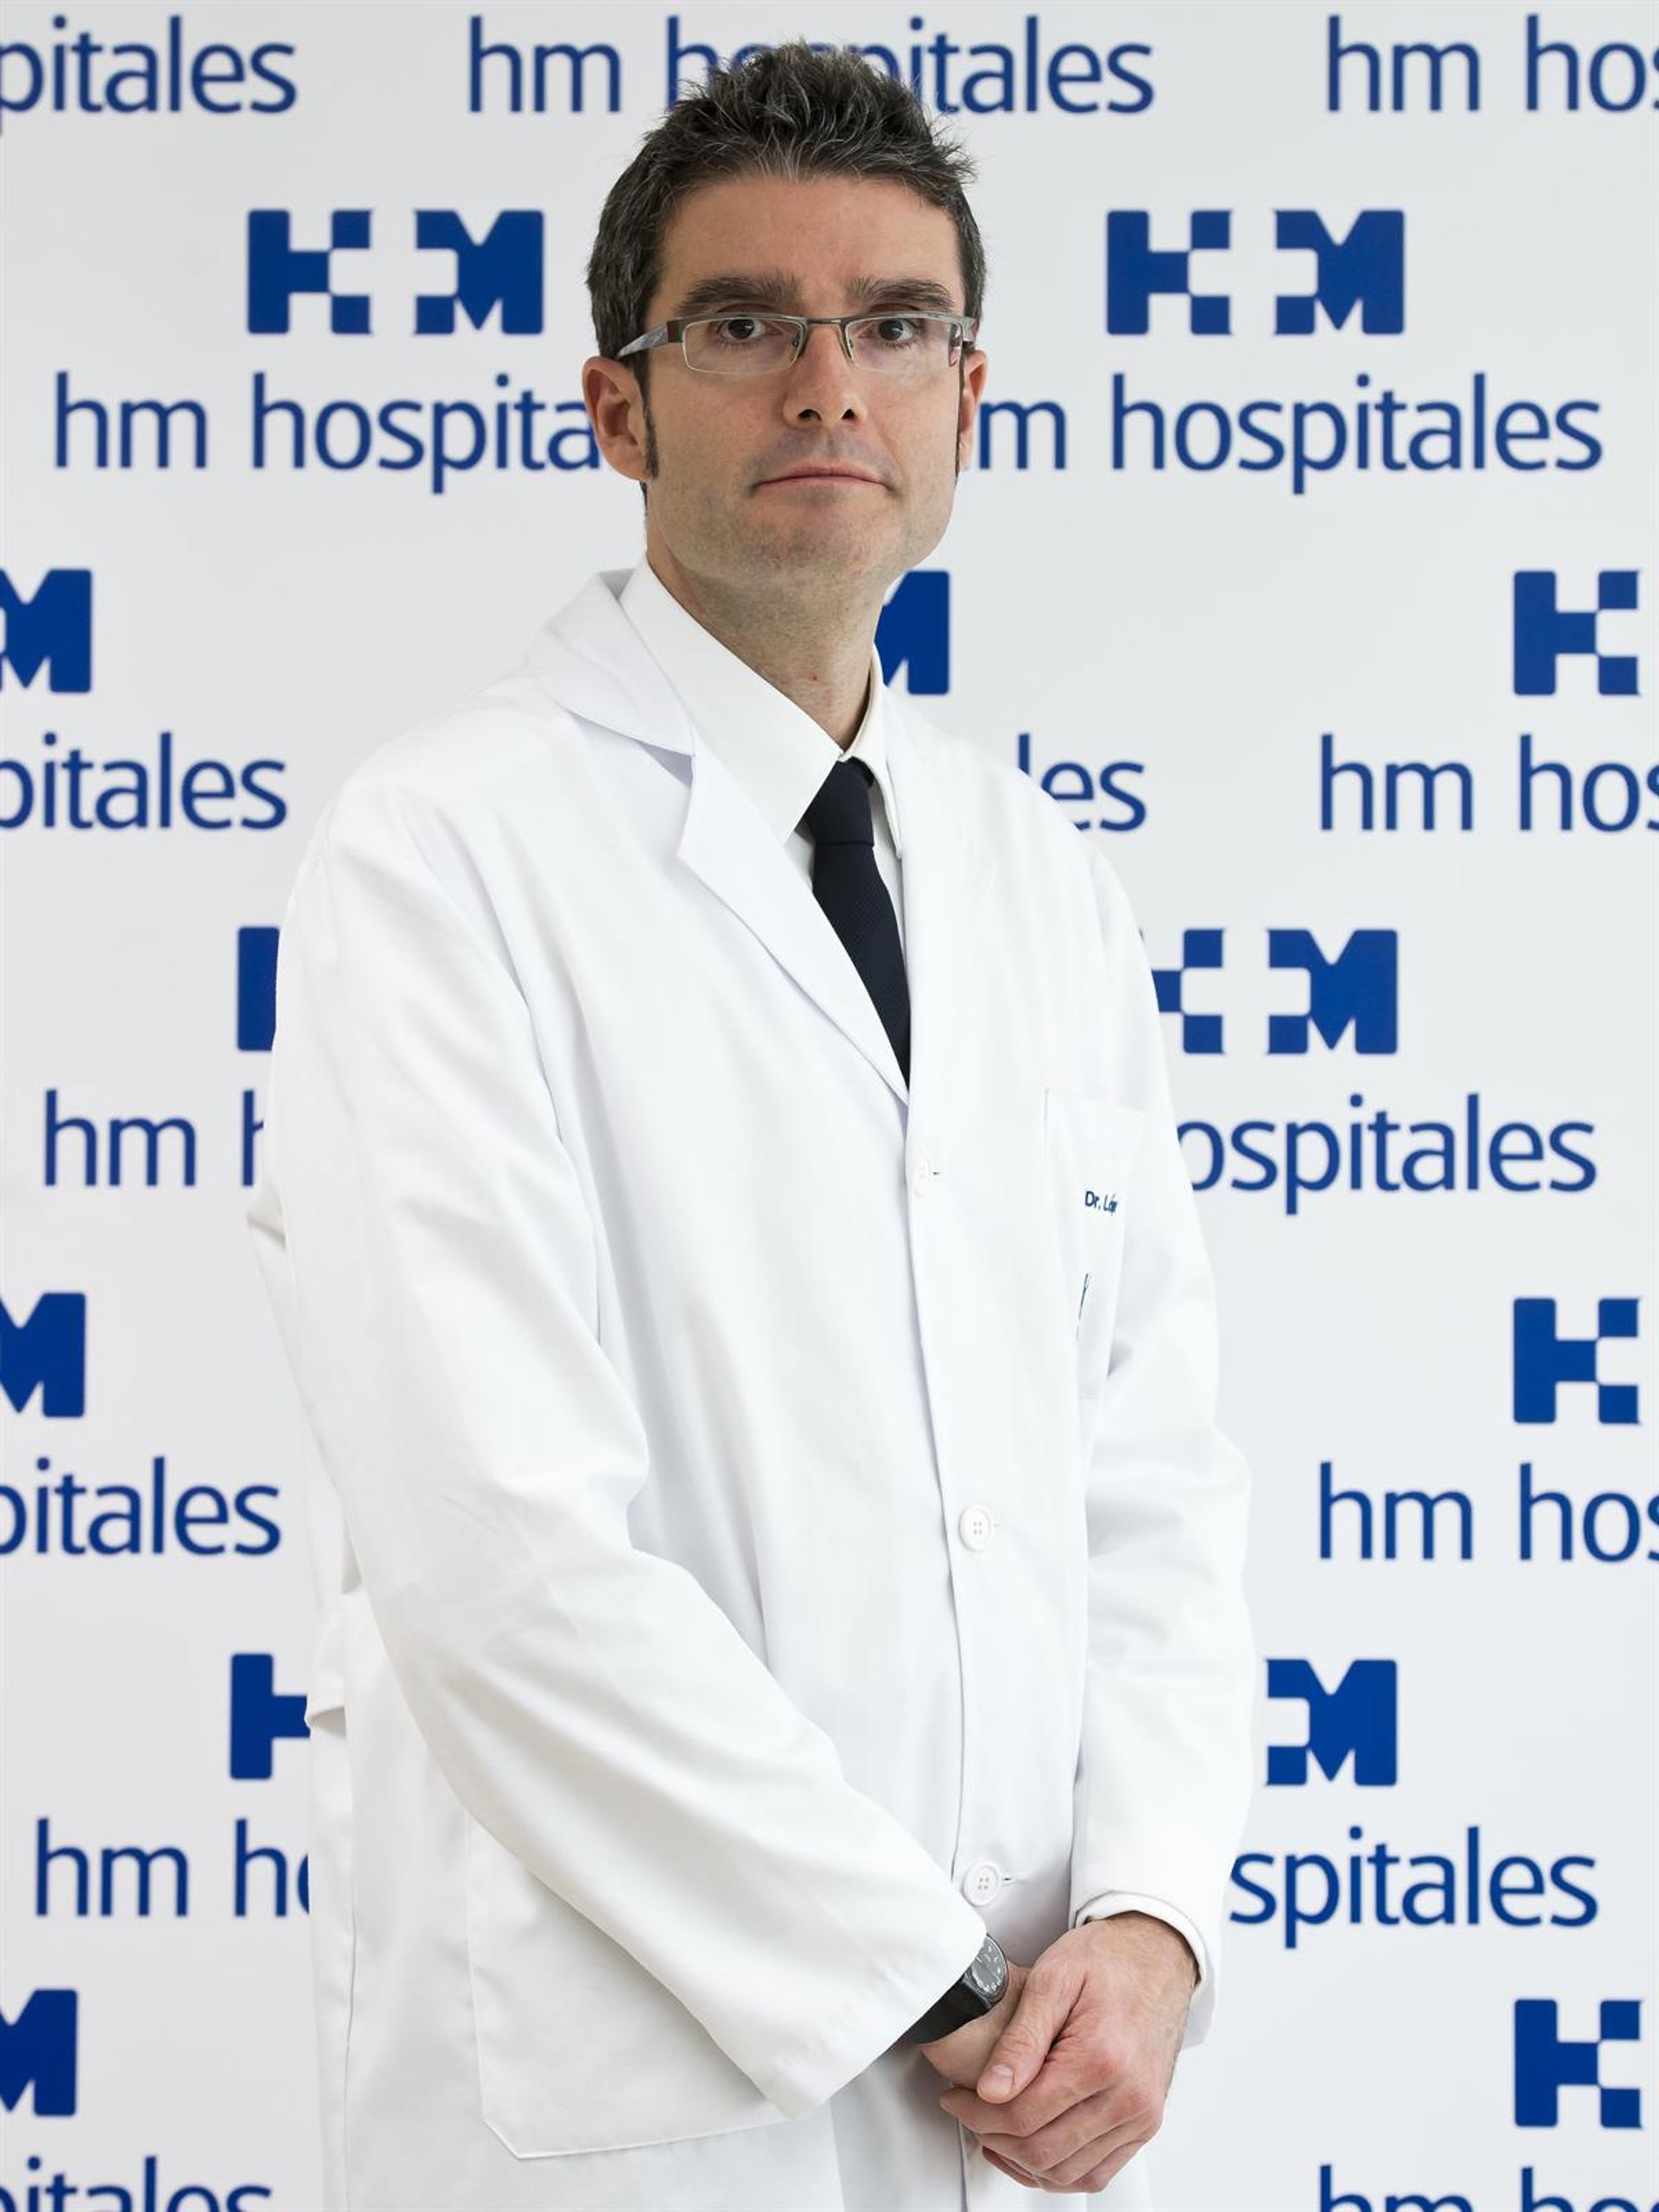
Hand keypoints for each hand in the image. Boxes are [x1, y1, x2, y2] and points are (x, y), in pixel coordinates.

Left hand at [931, 1913, 1195, 2193]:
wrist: (1157, 1957)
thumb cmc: (1108, 1960)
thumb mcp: (1053, 1977)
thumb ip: (1020, 2037)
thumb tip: (991, 2090)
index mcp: (1101, 2058)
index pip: (1024, 2116)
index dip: (977, 2114)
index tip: (955, 2098)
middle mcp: (1128, 2097)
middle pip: (1042, 2151)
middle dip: (992, 2137)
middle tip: (968, 2111)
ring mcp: (1140, 2117)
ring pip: (1066, 2173)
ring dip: (1021, 2160)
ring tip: (993, 2128)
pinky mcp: (1144, 2125)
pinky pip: (1096, 2174)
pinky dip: (1057, 2171)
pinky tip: (1031, 2147)